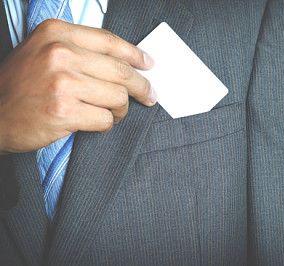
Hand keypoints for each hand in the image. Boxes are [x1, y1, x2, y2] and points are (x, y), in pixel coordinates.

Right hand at [0, 19, 155, 154]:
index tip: (149, 64)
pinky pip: (106, 118)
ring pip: (118, 97)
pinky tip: (95, 123)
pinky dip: (106, 124)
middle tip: (149, 95)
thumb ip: (81, 51)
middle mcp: (60, 53)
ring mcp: (62, 83)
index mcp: (56, 33)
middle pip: (121, 71)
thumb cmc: (22, 85)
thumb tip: (127, 62)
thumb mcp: (44, 53)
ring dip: (120, 110)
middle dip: (142, 87)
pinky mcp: (64, 111)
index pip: (110, 41)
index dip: (135, 54)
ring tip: (111, 113)